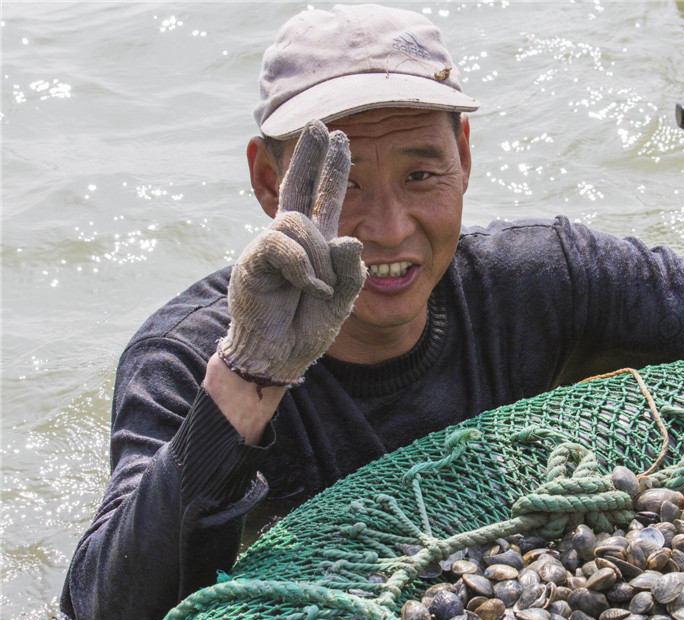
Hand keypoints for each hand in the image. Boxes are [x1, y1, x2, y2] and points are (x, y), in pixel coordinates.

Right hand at [217, 121, 364, 386]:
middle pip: (299, 185)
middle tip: (319, 124)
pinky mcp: (253, 260)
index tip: (336, 136)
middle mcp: (292, 237)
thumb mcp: (344, 298)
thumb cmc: (308, 325)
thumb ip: (353, 270)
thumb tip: (350, 238)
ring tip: (319, 288)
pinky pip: (282, 246)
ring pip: (299, 223)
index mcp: (316, 242)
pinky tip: (307, 287)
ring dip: (318, 258)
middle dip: (311, 155)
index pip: (323, 196)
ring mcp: (270, 246)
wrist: (279, 354)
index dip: (330, 167)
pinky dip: (302, 268)